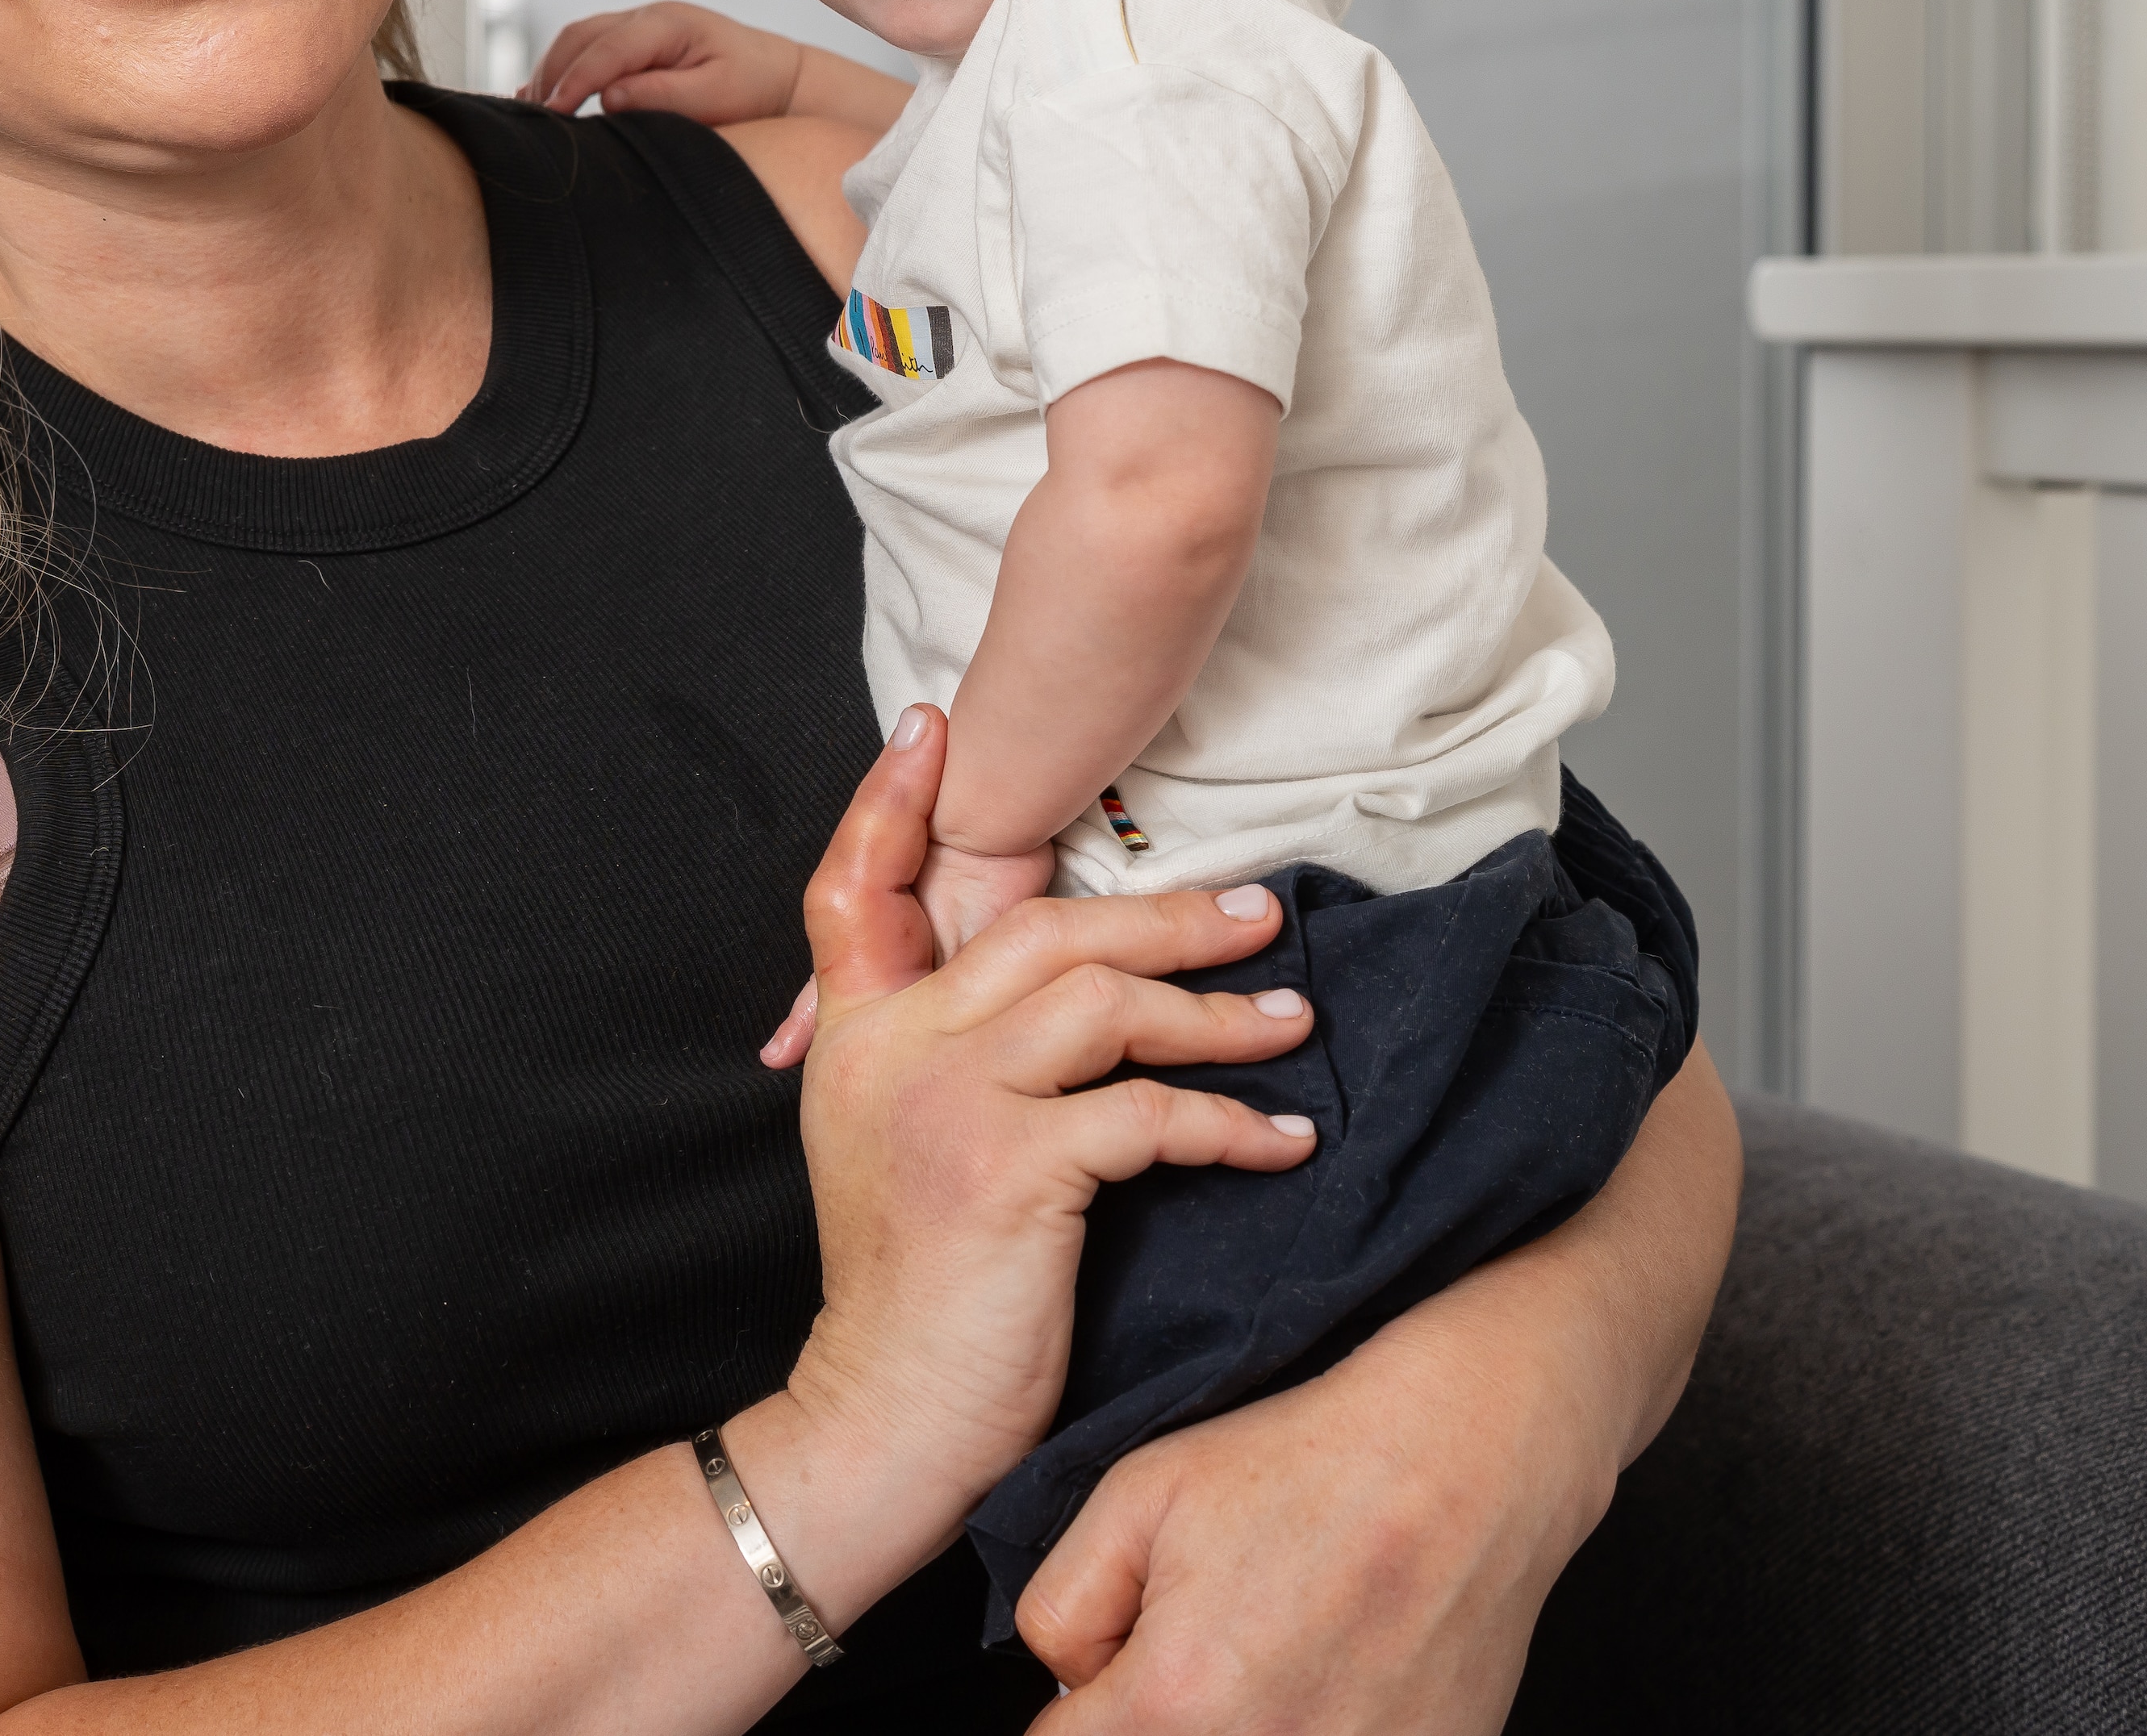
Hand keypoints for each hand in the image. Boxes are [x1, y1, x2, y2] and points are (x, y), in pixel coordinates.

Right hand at [521, 1, 806, 123]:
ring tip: (532, 114)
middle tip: (534, 120)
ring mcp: (638, 26)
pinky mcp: (634, 44)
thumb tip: (610, 96)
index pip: (606, 50)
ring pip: (577, 39)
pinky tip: (542, 98)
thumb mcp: (716, 95)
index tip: (552, 114)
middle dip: (552, 75)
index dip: (574, 81)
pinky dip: (561, 71)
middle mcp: (647, 17)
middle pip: (580, 36)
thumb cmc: (752, 89)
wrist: (777, 79)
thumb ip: (663, 95)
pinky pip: (585, 49)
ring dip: (551, 72)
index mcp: (667, 23)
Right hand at [776, 708, 1321, 1511]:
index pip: (854, 889)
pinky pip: (1144, 1113)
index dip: (891, 801)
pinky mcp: (1007, 1170)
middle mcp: (890, 1051)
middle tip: (1258, 913)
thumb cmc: (916, 1298)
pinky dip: (1228, 1121)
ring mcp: (946, 1104)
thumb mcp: (891, 1149)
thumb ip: (933, 1057)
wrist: (883, 1419)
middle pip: (1034, 928)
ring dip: (1214, 1008)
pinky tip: (1281, 1138)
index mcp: (854, 1039)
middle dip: (1159, 911)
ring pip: (1101, 1001)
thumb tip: (1046, 996)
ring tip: (1292, 1019)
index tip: (936, 727)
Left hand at [1013, 1256, 1623, 1734]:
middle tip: (1188, 1657)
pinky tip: (1325, 1676)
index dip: (1077, 1711)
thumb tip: (1066, 1683)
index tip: (1109, 1677)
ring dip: (1228, 1726)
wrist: (1460, 1459)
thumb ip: (1061, 1609)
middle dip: (1147, 1721)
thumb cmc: (1305, 1463)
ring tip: (1260, 1658)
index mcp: (1175, 1699)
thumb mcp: (1134, 1496)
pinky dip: (1312, 1727)